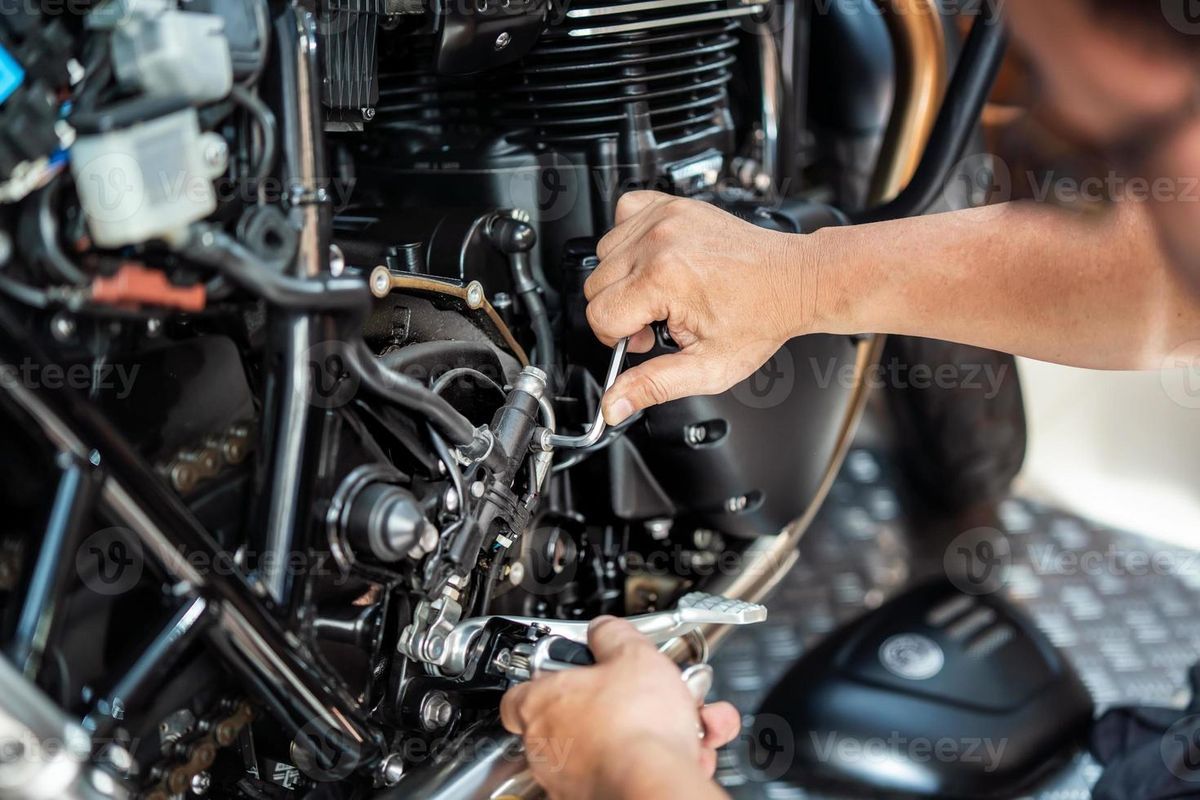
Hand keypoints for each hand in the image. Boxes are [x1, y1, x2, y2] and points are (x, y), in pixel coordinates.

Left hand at [500, 616, 740, 799]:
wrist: (655, 784)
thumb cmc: (635, 726)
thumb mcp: (631, 654)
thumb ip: (612, 635)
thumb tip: (605, 629)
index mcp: (543, 703)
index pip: (521, 691)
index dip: (551, 675)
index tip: (575, 671)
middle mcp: (548, 746)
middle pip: (583, 714)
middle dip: (626, 702)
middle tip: (650, 694)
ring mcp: (570, 778)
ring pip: (615, 742)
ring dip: (655, 729)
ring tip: (689, 720)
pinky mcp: (599, 796)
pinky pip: (631, 769)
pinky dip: (661, 759)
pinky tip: (692, 750)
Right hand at [585, 191, 813, 423]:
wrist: (793, 281)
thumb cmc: (761, 318)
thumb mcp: (707, 368)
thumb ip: (653, 386)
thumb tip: (614, 405)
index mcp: (664, 279)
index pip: (600, 315)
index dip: (619, 338)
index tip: (647, 340)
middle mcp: (659, 242)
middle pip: (596, 285)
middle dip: (621, 310)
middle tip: (658, 320)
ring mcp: (664, 218)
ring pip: (603, 254)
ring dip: (623, 278)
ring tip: (660, 292)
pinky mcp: (671, 204)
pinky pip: (623, 214)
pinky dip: (630, 240)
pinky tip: (654, 260)